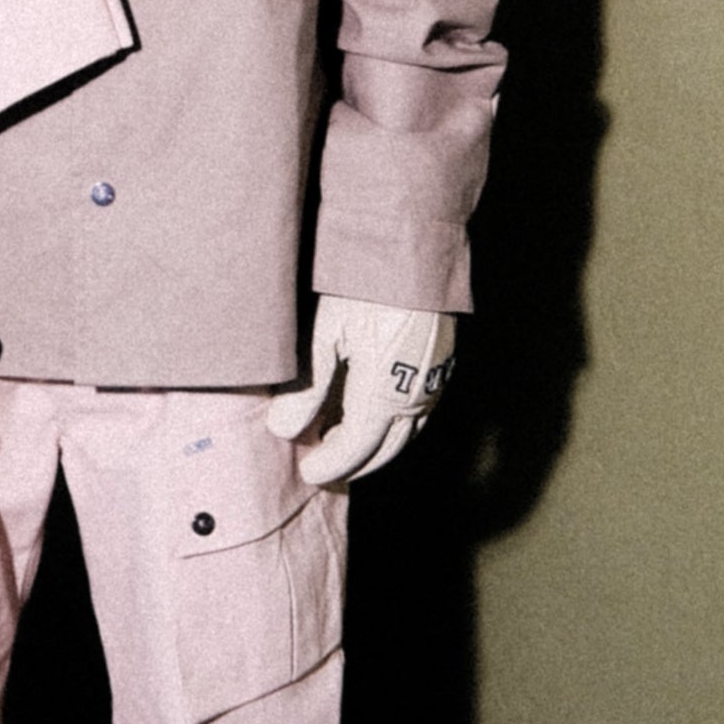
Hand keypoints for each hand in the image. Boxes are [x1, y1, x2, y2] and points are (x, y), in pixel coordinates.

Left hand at [266, 294, 455, 484]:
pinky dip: (393, 427)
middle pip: (384, 450)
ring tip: (342, 445)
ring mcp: (433, 382)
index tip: (307, 472)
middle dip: (353, 464)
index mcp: (384, 393)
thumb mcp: (327, 331)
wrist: (416, 250)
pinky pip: (419, 415)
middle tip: (323, 467)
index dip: (330, 464)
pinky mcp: (440, 366)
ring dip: (374, 448)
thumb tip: (283, 431)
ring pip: (405, 435)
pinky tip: (372, 416)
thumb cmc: (367, 285)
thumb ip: (307, 385)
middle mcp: (416, 397)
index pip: (356, 448)